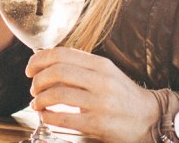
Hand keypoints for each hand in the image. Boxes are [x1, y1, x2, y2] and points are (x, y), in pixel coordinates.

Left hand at [26, 47, 158, 142]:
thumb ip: (80, 67)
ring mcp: (100, 102)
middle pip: (57, 72)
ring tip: (37, 104)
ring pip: (58, 94)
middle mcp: (102, 80)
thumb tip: (46, 64)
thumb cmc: (122, 95)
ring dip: (40, 99)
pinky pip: (63, 118)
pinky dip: (48, 116)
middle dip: (38, 81)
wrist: (148, 118)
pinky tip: (46, 116)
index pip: (62, 54)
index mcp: (101, 64)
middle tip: (33, 89)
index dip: (40, 60)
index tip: (30, 69)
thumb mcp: (105, 73)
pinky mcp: (98, 123)